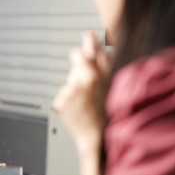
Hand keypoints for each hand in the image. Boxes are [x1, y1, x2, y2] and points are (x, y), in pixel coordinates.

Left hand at [52, 31, 111, 151]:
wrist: (100, 137)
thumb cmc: (109, 110)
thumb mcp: (113, 82)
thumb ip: (102, 58)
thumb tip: (91, 37)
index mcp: (98, 74)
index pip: (85, 51)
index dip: (87, 47)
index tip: (88, 41)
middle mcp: (84, 81)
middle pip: (76, 61)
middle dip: (80, 66)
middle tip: (89, 81)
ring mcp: (71, 92)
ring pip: (70, 80)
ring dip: (77, 86)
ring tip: (89, 101)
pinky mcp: (61, 103)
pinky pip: (63, 94)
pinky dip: (69, 100)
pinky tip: (80, 108)